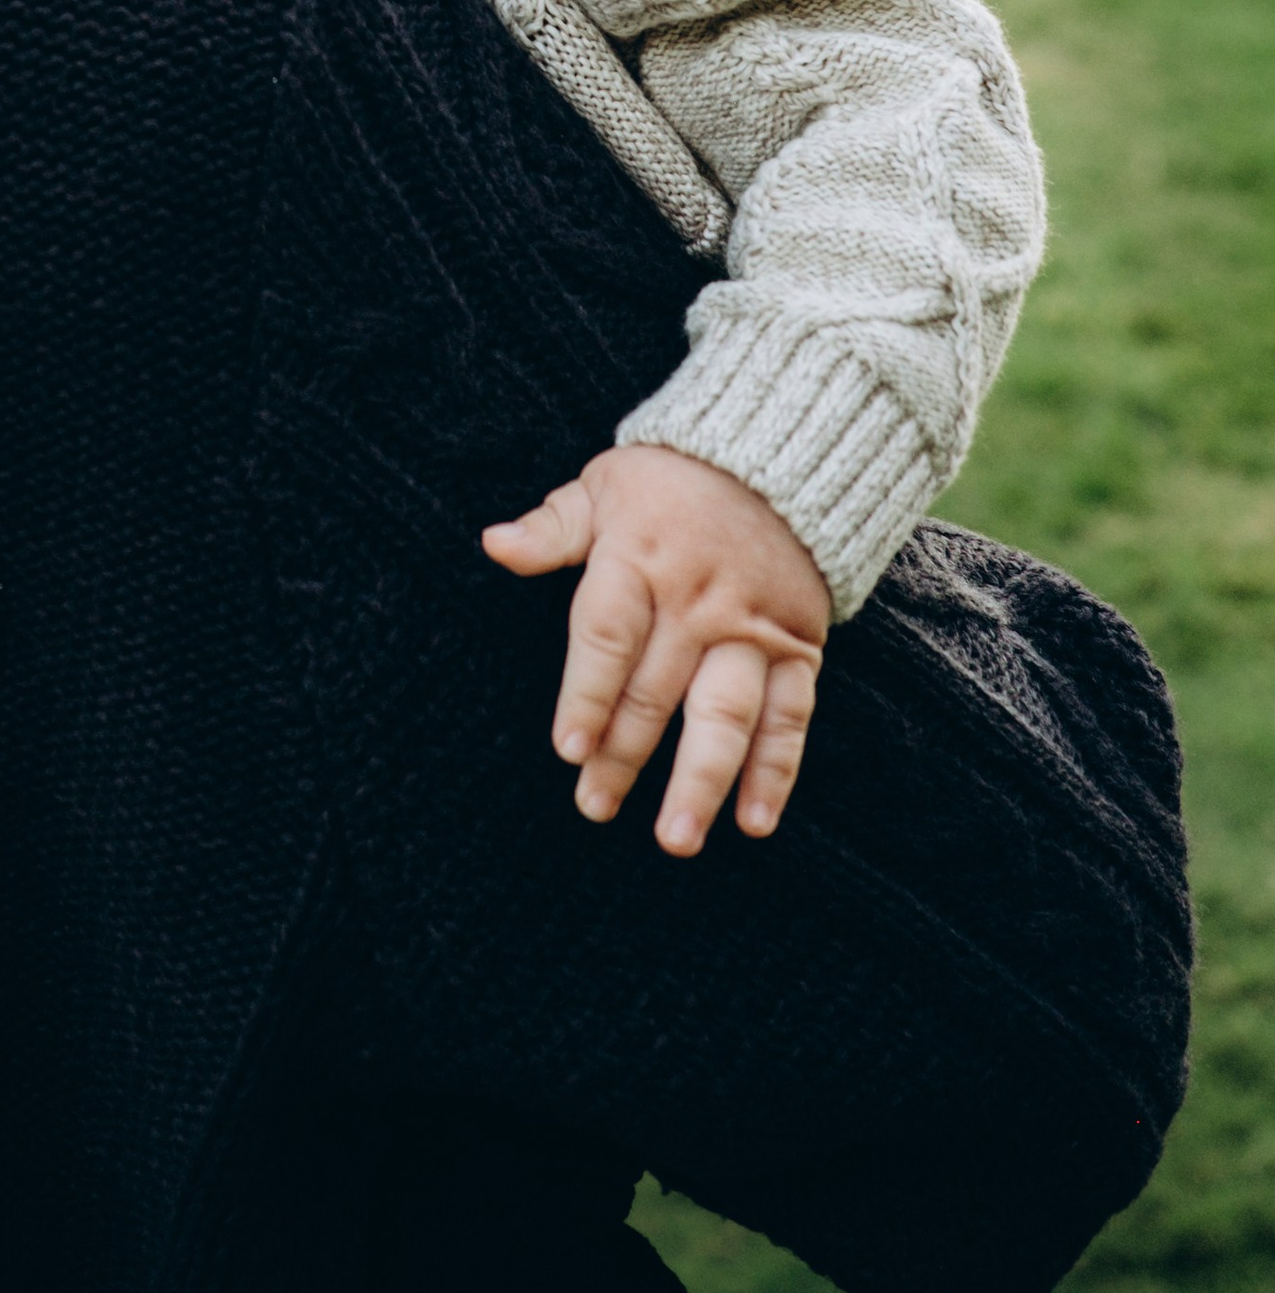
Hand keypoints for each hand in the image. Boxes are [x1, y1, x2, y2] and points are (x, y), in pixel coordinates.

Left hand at [482, 444, 829, 855]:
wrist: (777, 455)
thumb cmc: (672, 477)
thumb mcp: (604, 485)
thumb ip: (553, 527)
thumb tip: (493, 544)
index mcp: (640, 558)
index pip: (608, 637)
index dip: (587, 695)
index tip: (569, 750)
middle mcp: (698, 600)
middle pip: (656, 690)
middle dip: (624, 755)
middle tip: (596, 808)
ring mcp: (752, 628)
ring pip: (725, 713)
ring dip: (700, 780)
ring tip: (675, 837)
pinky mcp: (798, 645)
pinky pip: (790, 715)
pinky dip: (776, 770)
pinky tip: (754, 821)